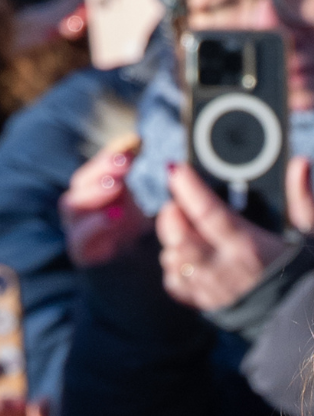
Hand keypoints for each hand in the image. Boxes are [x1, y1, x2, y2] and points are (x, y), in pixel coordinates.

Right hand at [59, 141, 152, 266]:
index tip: (135, 141)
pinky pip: (78, 239)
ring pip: (72, 206)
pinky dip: (94, 226)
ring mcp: (78, 229)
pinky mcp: (81, 253)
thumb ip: (132, 175)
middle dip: (102, 169)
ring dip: (94, 193)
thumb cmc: (135, 235)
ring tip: (116, 186)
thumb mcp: (138, 201)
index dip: (113, 152)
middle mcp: (83, 208)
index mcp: (97, 191)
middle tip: (125, 163)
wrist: (134, 275)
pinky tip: (113, 216)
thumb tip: (136, 139)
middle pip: (81, 182)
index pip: (99, 166)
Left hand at [157, 158, 313, 310]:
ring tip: (184, 228)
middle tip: (177, 202)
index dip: (188, 189)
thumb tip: (302, 163)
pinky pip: (176, 284)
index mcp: (250, 248)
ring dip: (173, 241)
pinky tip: (188, 258)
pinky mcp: (208, 305)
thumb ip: (303, 197)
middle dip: (172, 215)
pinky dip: (175, 268)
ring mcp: (214, 289)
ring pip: (174, 260)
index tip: (176, 169)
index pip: (209, 213)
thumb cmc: (307, 272)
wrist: (308, 318)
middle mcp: (226, 270)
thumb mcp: (310, 234)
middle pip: (180, 238)